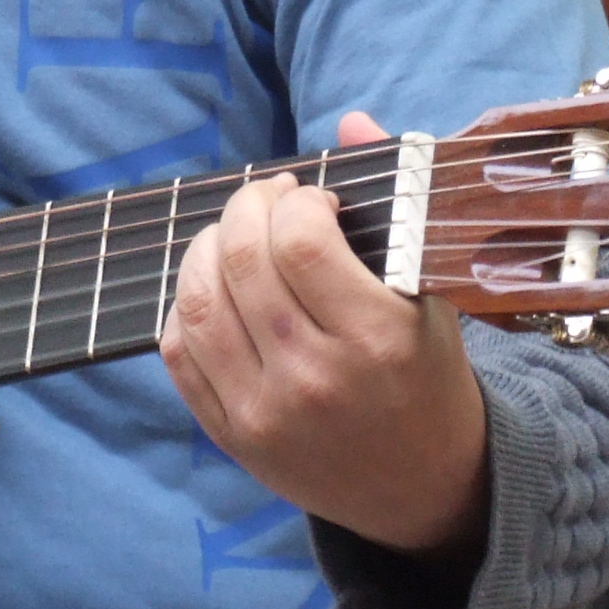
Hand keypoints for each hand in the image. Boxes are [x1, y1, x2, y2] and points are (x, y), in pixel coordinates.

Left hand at [159, 111, 492, 562]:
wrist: (425, 490)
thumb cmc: (429, 377)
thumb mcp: (431, 295)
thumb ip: (393, 201)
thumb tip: (350, 118)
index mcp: (378, 338)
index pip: (300, 241)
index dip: (295, 200)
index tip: (313, 199)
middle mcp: (316, 378)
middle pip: (241, 261)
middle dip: (245, 208)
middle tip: (265, 201)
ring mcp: (265, 413)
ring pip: (195, 302)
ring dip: (205, 249)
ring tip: (234, 236)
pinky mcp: (232, 437)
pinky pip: (177, 353)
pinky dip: (184, 305)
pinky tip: (215, 289)